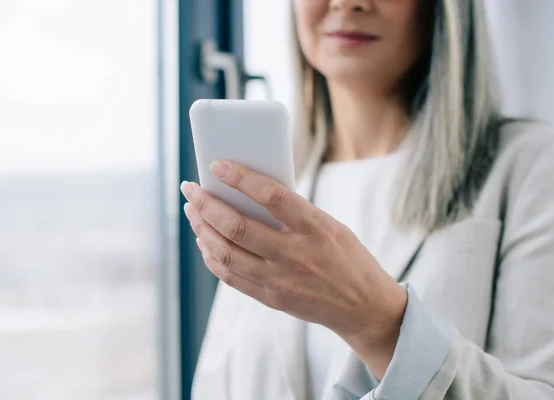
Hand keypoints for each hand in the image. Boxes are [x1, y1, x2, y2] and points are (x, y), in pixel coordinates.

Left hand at [180, 160, 407, 378]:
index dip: (241, 177)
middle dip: (206, 204)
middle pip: (237, 227)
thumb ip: (293, 212)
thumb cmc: (346, 257)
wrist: (363, 307)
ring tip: (193, 212)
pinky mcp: (271, 298)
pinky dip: (212, 257)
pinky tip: (205, 241)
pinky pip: (231, 277)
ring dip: (203, 229)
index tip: (217, 165)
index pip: (272, 196)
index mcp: (315, 228)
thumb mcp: (329, 225)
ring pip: (226, 253)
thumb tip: (247, 193)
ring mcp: (280, 280)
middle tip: (190, 188)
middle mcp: (295, 255)